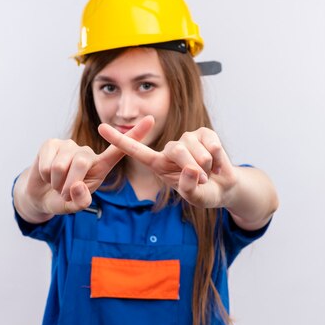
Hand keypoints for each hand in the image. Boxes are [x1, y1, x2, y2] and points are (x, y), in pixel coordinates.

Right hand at [22, 116, 154, 217]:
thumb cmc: (63, 199)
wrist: (40, 195)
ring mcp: (68, 145)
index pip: (120, 149)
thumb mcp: (74, 206)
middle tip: (65, 193)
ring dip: (56, 182)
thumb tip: (78, 186)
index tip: (151, 119)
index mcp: (100, 166)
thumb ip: (80, 202)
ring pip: (62, 165)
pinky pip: (47, 163)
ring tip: (56, 184)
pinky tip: (46, 175)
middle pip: (83, 162)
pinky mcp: (51, 143)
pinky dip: (45, 175)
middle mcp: (87, 152)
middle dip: (70, 184)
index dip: (135, 134)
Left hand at [97, 124, 237, 207]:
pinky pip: (212, 143)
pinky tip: (218, 164)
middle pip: (176, 150)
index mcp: (158, 164)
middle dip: (193, 166)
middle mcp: (169, 149)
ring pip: (195, 147)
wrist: (224, 188)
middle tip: (203, 180)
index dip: (119, 140)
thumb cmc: (204, 193)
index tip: (101, 127)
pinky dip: (219, 157)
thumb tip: (190, 169)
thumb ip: (189, 187)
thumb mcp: (195, 197)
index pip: (135, 150)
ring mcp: (187, 138)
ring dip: (207, 165)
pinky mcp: (204, 133)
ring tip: (209, 173)